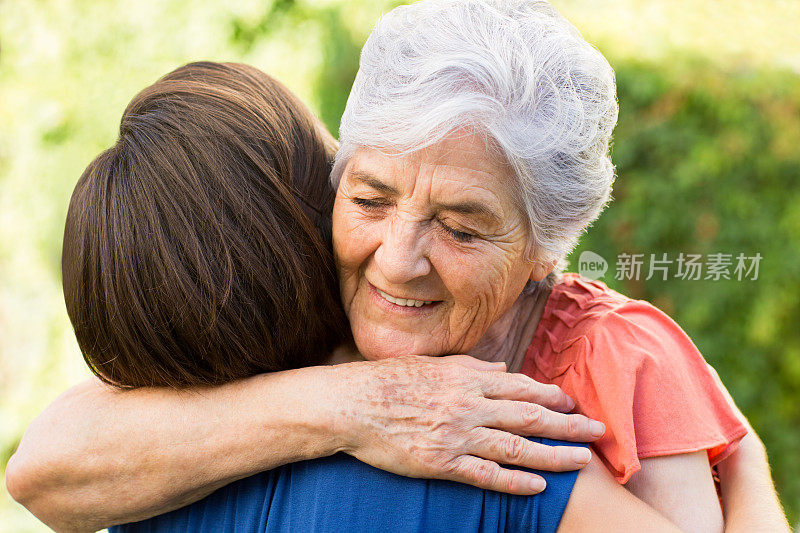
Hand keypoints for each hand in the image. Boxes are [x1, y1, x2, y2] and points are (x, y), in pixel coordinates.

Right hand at [323, 355, 604, 493]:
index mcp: (467, 380)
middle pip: (529, 416)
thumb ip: (473, 367)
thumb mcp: (434, 364)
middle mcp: (469, 406)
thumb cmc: (391, 380)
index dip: (551, 395)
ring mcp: (457, 436)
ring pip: (516, 447)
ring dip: (553, 455)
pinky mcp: (442, 463)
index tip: (573, 401)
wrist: (353, 404)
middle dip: (567, 424)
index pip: (521, 387)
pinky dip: (514, 482)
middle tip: (597, 431)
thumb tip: (504, 368)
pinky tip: (537, 487)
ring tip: (581, 461)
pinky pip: (485, 475)